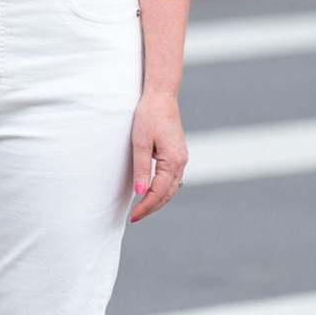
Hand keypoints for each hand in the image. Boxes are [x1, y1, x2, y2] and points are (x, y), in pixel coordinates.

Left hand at [130, 90, 186, 221]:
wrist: (161, 97)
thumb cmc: (148, 116)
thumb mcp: (140, 142)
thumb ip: (141, 168)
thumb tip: (140, 192)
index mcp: (173, 161)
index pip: (159, 192)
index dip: (146, 206)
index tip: (133, 216)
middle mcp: (181, 162)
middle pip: (168, 194)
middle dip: (152, 207)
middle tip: (135, 217)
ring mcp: (181, 158)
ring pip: (171, 188)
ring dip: (158, 200)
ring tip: (142, 209)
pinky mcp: (178, 154)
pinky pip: (172, 179)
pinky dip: (162, 189)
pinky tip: (151, 192)